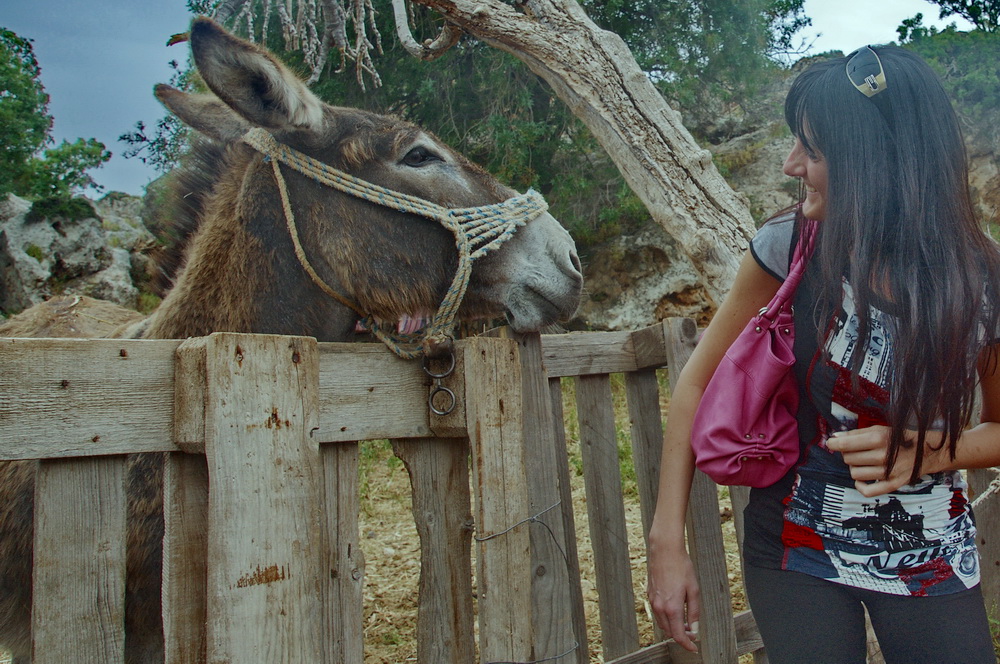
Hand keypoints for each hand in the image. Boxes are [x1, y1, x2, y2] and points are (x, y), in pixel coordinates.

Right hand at [646, 544, 699, 651]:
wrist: (665, 550)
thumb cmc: (681, 567)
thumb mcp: (694, 590)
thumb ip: (694, 611)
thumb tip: (695, 628)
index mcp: (672, 607)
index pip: (678, 635)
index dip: (687, 644)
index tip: (694, 648)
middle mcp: (660, 607)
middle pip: (669, 631)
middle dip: (681, 636)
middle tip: (693, 633)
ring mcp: (653, 601)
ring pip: (662, 623)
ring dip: (673, 627)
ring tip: (686, 623)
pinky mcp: (650, 594)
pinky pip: (658, 613)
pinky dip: (666, 618)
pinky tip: (675, 611)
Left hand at [826, 426, 943, 496]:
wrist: (928, 451)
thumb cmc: (899, 438)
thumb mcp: (879, 429)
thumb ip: (856, 433)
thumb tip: (835, 437)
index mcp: (878, 439)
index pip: (844, 445)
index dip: (833, 444)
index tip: (831, 443)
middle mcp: (883, 456)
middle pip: (848, 459)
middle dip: (848, 454)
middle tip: (857, 451)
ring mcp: (888, 472)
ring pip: (854, 474)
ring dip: (855, 468)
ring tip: (864, 462)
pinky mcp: (893, 484)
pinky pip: (867, 491)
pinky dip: (860, 486)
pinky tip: (862, 479)